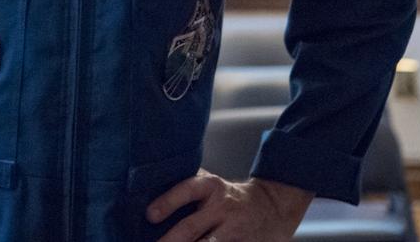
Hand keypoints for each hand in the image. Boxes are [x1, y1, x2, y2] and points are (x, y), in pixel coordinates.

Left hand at [147, 171, 312, 241]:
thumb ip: (186, 185)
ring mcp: (235, 230)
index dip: (167, 202)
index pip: (186, 190)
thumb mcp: (211, 183)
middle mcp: (222, 208)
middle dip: (169, 240)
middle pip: (191, 228)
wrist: (272, 207)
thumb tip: (147, 187)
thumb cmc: (229, 195)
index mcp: (211, 187)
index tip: (149, 215)